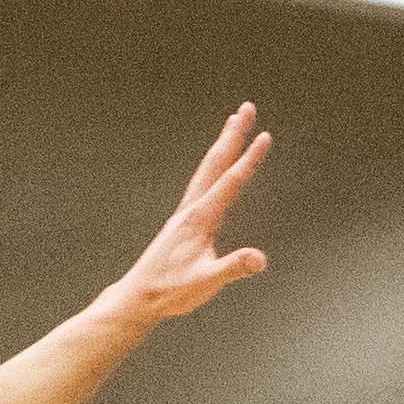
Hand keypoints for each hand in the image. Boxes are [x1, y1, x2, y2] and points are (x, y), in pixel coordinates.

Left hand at [89, 104, 272, 330]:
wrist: (139, 296)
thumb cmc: (171, 291)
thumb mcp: (206, 282)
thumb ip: (233, 268)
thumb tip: (260, 259)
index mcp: (200, 219)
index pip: (230, 182)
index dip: (249, 159)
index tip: (265, 135)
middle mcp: (191, 209)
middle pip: (215, 163)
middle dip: (233, 134)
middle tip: (246, 107)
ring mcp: (186, 213)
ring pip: (207, 169)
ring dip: (222, 145)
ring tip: (232, 125)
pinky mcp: (183, 221)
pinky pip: (202, 183)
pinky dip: (213, 166)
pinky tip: (216, 169)